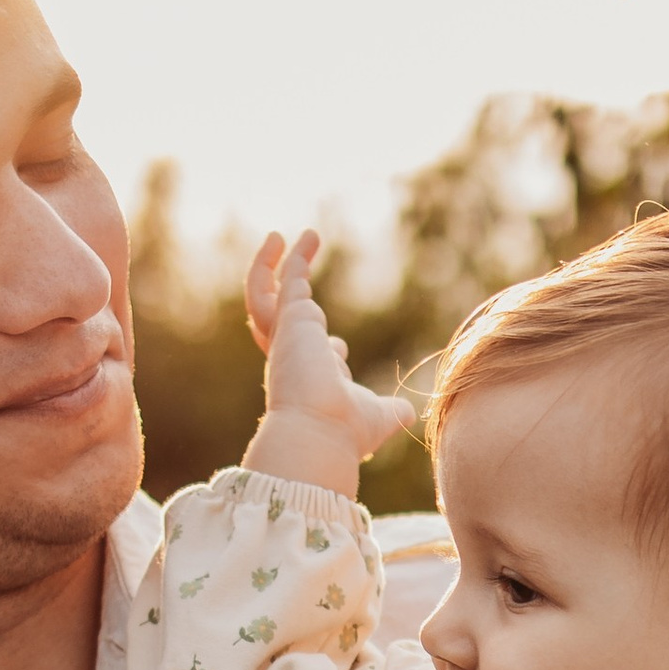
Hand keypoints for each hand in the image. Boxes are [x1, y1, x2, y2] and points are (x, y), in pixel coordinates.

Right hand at [241, 231, 413, 489]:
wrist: (322, 433)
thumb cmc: (345, 432)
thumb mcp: (377, 418)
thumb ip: (390, 411)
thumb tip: (407, 412)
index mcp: (309, 381)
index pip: (313, 357)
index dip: (329, 351)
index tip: (341, 349)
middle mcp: (292, 358)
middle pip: (273, 320)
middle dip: (279, 293)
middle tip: (290, 266)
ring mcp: (287, 337)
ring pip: (261, 296)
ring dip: (269, 266)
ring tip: (279, 237)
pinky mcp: (290, 318)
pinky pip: (284, 279)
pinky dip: (291, 257)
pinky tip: (308, 236)